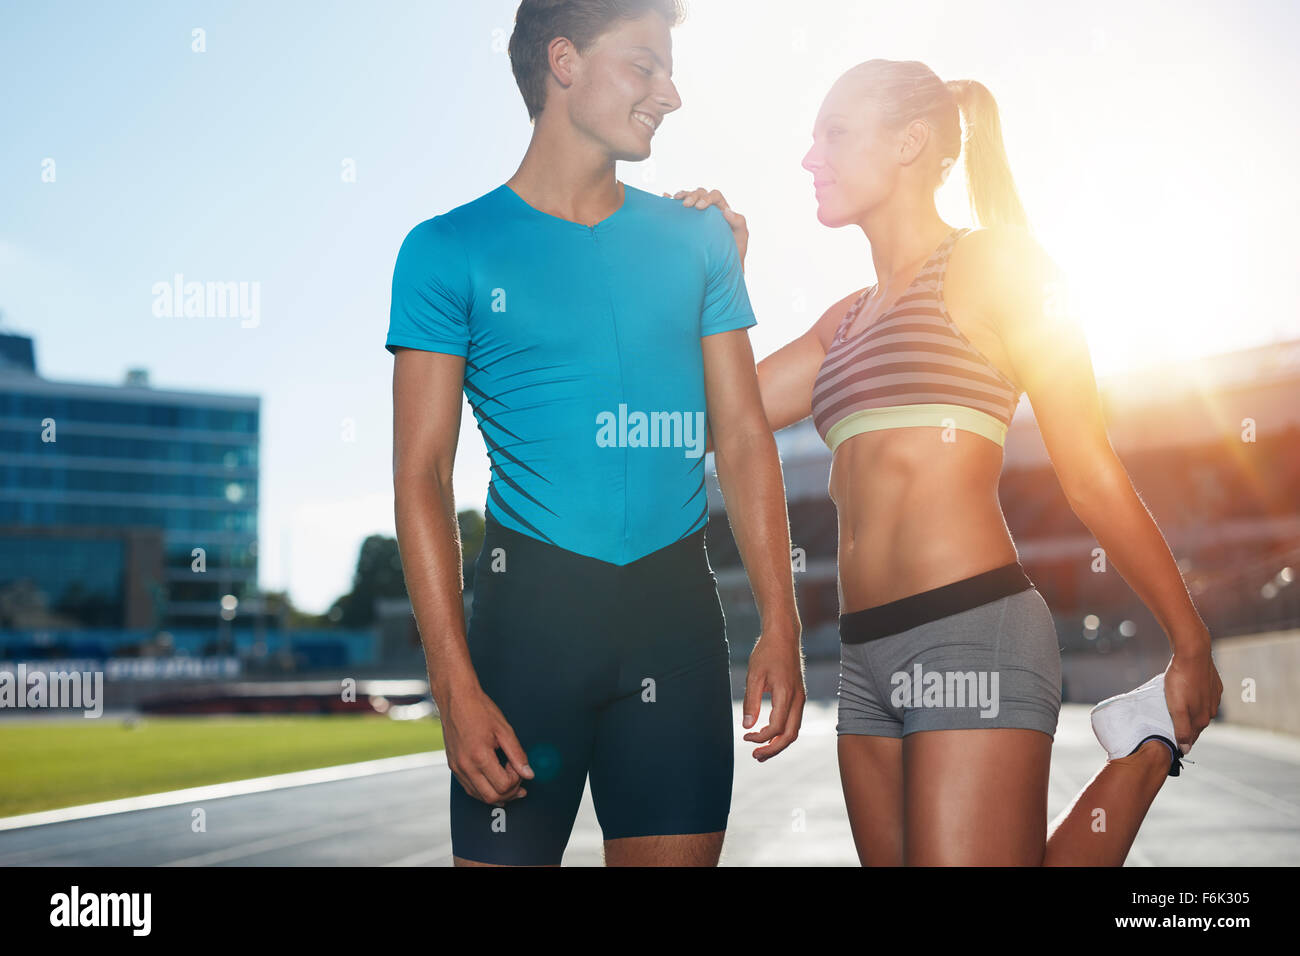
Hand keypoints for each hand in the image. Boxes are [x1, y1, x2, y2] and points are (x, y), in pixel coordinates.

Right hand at [440, 685, 533, 804]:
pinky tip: (493, 782)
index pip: (504, 785)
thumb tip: (528, 773)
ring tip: (510, 784)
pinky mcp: (453, 767)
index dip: (516, 780)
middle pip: (491, 797)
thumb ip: (518, 754)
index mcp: (480, 756)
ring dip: (497, 795)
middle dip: (510, 792)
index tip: (517, 766)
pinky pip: (469, 789)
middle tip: (518, 780)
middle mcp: (465, 766)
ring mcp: (457, 768)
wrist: (456, 699)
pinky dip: (483, 790)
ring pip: (479, 796)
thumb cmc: (479, 710)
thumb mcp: (504, 730)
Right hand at [663, 186, 747, 266]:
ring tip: (674, 200)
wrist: (722, 267)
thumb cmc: (734, 252)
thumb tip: (726, 211)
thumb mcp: (741, 237)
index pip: (715, 196)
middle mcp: (709, 209)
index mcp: (722, 209)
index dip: (707, 198)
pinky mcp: (686, 222)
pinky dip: (670, 201)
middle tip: (686, 205)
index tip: (700, 207)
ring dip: (681, 196)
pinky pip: (677, 208)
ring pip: (688, 197)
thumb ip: (739, 223)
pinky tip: (664, 198)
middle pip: (700, 193)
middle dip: (692, 196)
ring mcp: (696, 215)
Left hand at [741, 629, 805, 760]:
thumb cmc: (767, 653)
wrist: (784, 635)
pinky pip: (794, 721)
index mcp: (786, 694)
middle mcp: (798, 699)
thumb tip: (746, 726)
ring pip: (794, 730)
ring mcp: (801, 697)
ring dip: (779, 743)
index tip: (745, 736)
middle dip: (773, 749)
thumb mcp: (754, 675)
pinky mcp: (799, 695)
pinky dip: (783, 732)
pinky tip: (770, 734)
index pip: (776, 727)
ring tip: (761, 752)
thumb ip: (750, 701)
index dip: (761, 738)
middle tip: (755, 756)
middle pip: (790, 735)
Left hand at [1163, 643, 1221, 753]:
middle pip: (1196, 724)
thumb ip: (1182, 729)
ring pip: (1201, 710)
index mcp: (1202, 718)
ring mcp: (1214, 697)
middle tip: (1172, 724)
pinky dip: (1196, 698)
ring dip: (1191, 711)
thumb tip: (1186, 750)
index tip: (1173, 742)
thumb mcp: (1176, 707)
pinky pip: (1204, 697)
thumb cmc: (1180, 679)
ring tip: (1178, 707)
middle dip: (1186, 726)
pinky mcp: (1214, 685)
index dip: (1182, 740)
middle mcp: (1211, 710)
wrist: (1193, 653)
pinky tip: (1189, 693)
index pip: (1191, 737)